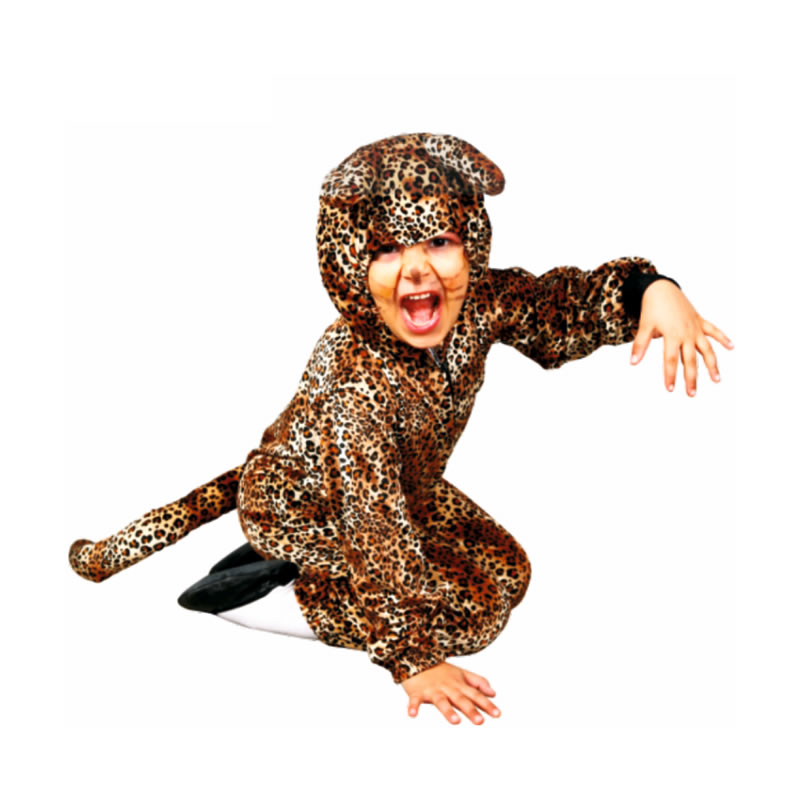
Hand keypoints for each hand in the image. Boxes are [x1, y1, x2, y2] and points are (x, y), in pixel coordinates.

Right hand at [401, 661, 500, 724]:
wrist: (416, 656)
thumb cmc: (440, 669)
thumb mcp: (461, 673)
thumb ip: (477, 683)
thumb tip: (493, 693)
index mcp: (458, 684)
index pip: (475, 695)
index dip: (487, 704)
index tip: (498, 714)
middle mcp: (447, 687)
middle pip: (460, 699)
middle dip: (470, 710)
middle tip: (480, 721)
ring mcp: (432, 690)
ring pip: (441, 701)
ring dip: (447, 711)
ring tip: (455, 721)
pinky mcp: (417, 692)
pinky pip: (415, 700)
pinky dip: (413, 707)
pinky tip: (413, 714)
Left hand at [630, 280, 733, 395]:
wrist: (662, 288)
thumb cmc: (652, 308)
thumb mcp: (644, 326)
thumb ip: (640, 344)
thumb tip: (633, 362)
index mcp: (672, 335)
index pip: (671, 360)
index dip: (670, 375)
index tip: (670, 389)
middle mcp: (687, 333)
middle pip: (690, 360)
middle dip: (691, 378)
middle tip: (692, 394)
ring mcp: (695, 328)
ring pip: (706, 349)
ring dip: (712, 364)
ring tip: (717, 379)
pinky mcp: (700, 321)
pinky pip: (714, 331)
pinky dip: (723, 338)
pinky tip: (732, 347)